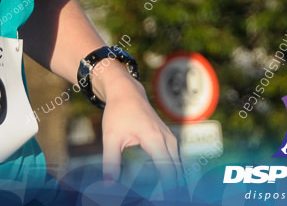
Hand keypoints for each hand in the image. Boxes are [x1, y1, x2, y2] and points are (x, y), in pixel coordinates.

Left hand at [96, 69, 181, 188]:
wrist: (126, 92)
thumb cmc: (118, 113)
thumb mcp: (110, 138)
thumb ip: (111, 162)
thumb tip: (108, 186)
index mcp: (154, 139)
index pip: (167, 172)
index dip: (167, 190)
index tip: (161, 200)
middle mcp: (167, 140)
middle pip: (177, 173)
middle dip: (172, 190)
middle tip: (159, 200)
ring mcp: (171, 140)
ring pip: (178, 168)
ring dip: (172, 184)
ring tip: (162, 196)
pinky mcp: (169, 140)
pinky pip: (174, 162)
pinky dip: (171, 175)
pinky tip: (164, 187)